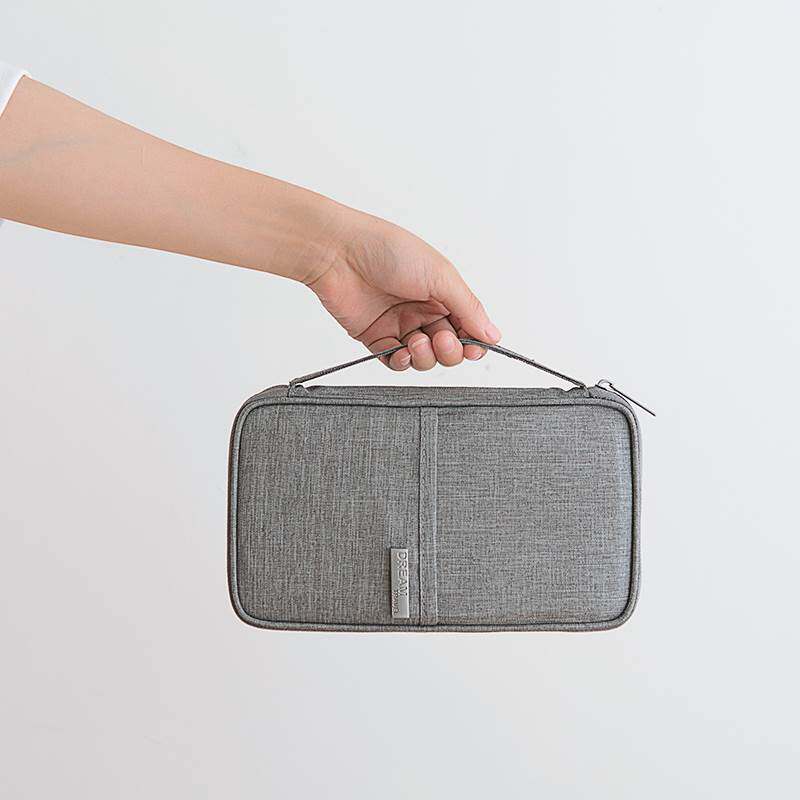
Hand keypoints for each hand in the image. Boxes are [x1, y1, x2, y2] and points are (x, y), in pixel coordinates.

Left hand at [306, 212, 501, 369]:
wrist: (339, 254)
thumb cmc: (388, 251)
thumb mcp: (440, 276)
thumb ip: (469, 308)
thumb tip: (494, 334)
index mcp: (443, 293)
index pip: (468, 327)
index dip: (474, 342)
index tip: (474, 347)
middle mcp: (424, 310)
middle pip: (449, 348)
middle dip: (450, 350)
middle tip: (441, 339)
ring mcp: (400, 325)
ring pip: (425, 358)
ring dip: (426, 356)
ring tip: (416, 340)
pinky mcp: (376, 338)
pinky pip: (396, 361)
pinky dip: (403, 362)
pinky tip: (402, 351)